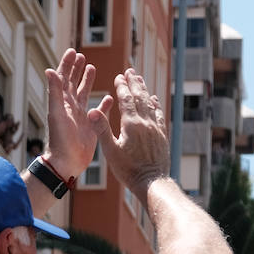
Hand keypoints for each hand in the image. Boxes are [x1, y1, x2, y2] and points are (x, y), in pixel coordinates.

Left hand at [43, 48, 109, 179]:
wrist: (66, 162)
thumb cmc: (60, 139)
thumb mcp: (57, 112)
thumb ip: (54, 91)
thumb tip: (49, 69)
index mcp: (62, 102)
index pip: (63, 78)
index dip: (67, 65)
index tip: (72, 51)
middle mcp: (71, 107)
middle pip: (73, 83)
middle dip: (76, 69)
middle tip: (81, 56)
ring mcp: (81, 116)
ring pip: (84, 94)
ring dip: (88, 81)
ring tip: (92, 68)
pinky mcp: (91, 126)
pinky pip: (98, 111)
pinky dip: (103, 103)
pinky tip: (109, 96)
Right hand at [94, 68, 169, 196]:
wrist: (151, 182)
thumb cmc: (128, 170)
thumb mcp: (110, 151)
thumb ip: (101, 129)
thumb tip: (92, 110)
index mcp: (131, 124)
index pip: (126, 99)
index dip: (122, 86)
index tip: (118, 76)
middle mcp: (146, 122)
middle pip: (140, 97)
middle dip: (134, 83)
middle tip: (130, 71)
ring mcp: (156, 128)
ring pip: (150, 103)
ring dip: (144, 90)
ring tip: (139, 80)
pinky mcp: (162, 135)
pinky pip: (159, 114)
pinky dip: (155, 104)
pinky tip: (154, 99)